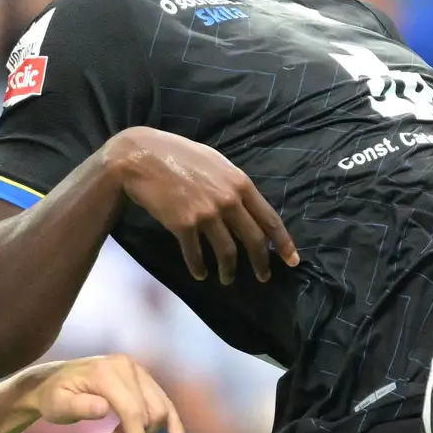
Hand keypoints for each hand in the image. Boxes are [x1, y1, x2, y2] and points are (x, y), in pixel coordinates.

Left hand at [25, 354, 186, 432]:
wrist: (54, 382)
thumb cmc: (54, 396)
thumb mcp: (56, 405)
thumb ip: (78, 407)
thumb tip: (104, 409)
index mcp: (105, 372)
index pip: (132, 410)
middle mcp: (126, 366)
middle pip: (149, 411)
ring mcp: (137, 369)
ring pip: (158, 409)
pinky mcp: (142, 377)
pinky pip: (163, 401)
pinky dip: (171, 421)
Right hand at [102, 126, 298, 284]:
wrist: (141, 156)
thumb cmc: (177, 154)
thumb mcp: (215, 161)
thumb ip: (233, 183)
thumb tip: (245, 203)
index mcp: (240, 183)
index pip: (269, 219)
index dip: (283, 243)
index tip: (292, 260)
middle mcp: (228, 200)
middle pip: (253, 241)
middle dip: (261, 263)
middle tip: (262, 277)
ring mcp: (206, 214)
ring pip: (227, 253)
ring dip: (228, 271)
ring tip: (226, 278)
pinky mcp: (183, 225)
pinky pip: (196, 254)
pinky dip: (199, 267)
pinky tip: (200, 272)